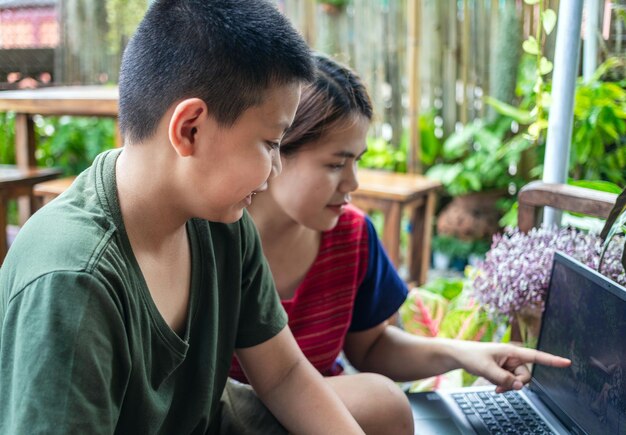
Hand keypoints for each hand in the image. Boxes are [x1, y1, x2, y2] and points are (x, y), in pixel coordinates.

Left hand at [455, 342, 570, 392]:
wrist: (460, 356)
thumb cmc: (472, 355)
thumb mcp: (487, 368)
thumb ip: (504, 379)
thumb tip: (520, 386)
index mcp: (512, 351)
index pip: (536, 356)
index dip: (552, 360)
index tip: (567, 362)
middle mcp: (513, 357)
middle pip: (526, 375)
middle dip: (516, 383)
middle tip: (500, 386)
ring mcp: (509, 365)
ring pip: (519, 381)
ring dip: (508, 386)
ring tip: (494, 384)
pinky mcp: (505, 371)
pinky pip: (511, 382)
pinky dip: (504, 386)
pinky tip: (494, 384)